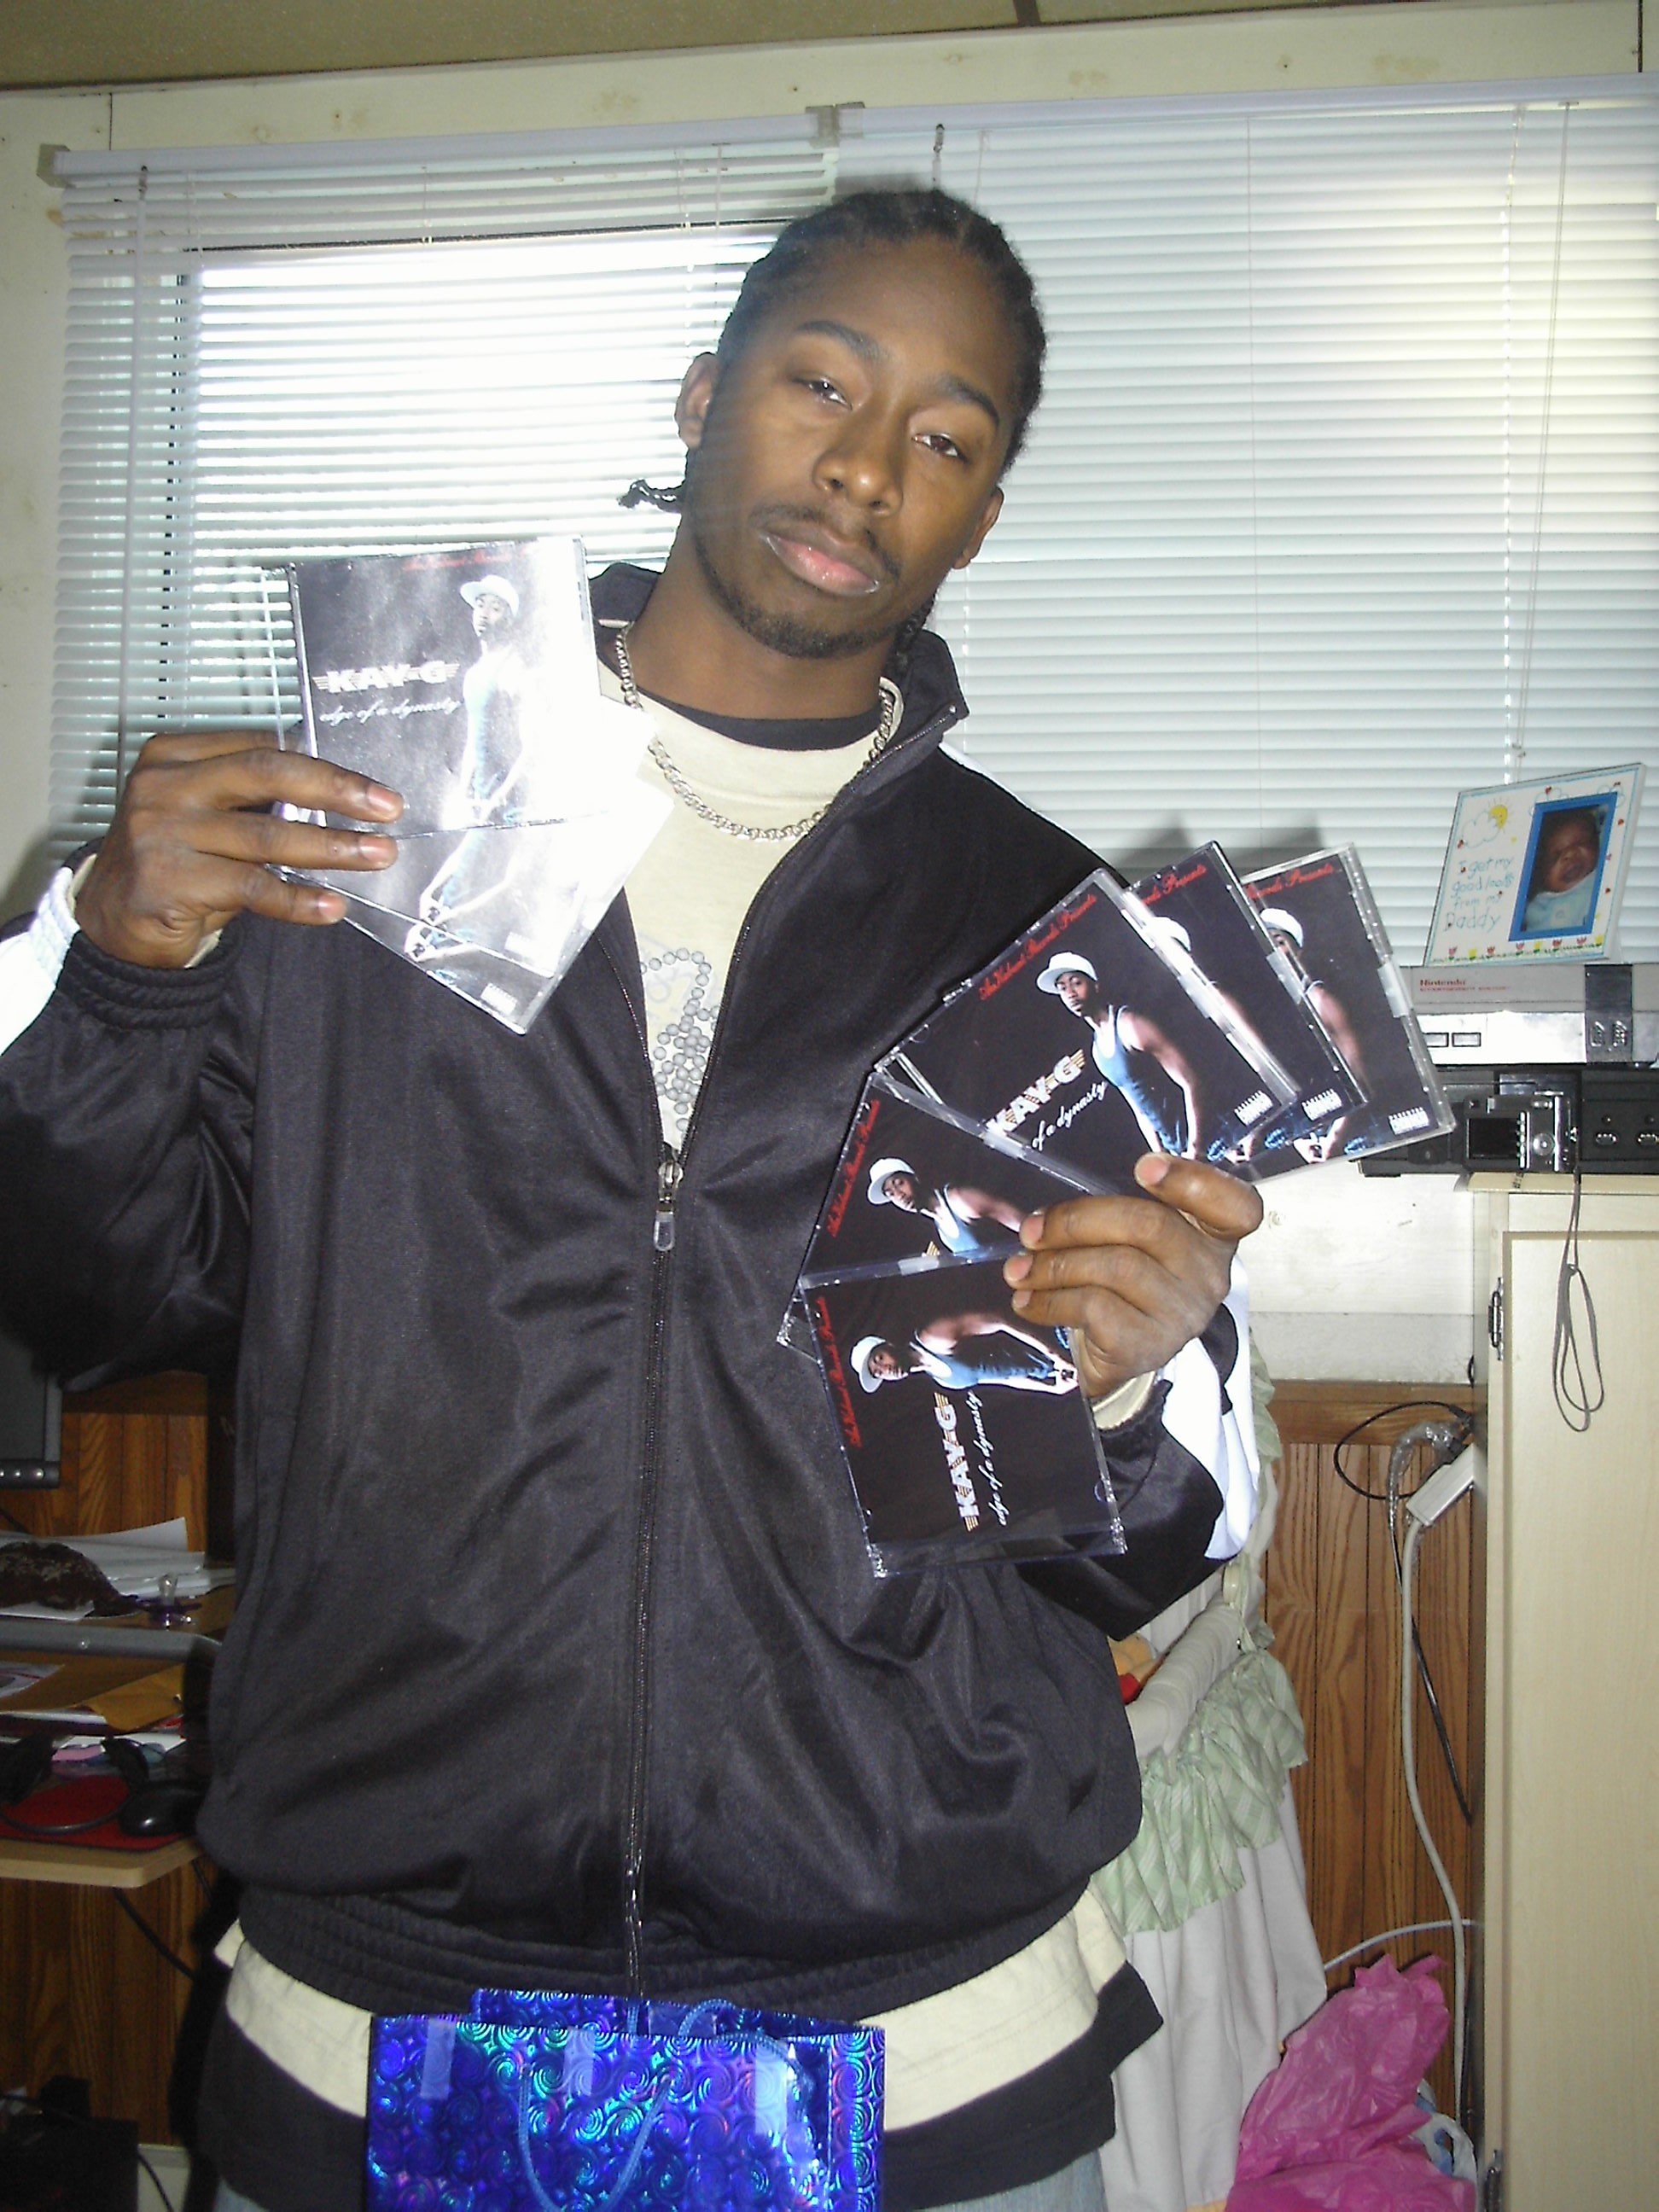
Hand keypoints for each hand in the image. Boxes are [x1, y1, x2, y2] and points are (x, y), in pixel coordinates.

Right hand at [75, 730, 403, 968]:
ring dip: (331, 848)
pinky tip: (330, 906)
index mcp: (176, 755)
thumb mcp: (207, 816)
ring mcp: (160, 831)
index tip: (371, 789)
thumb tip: (342, 796)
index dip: (323, 768)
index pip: (262, 748)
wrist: (114, 920)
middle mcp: (164, 785)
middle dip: (335, 791)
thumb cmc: (174, 862)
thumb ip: (255, 800)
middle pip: (266, 775)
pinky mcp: (167, 879)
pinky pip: (250, 887)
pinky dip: (297, 899)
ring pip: (265, 835)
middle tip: (385, 809)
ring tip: (376, 855)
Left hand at [1002, 1154, 1262, 1398]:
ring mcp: (1183, 1314)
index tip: (1144, 1166)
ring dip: (1054, 1265)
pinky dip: (1051, 1301)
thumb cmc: (1123, 1284)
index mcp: (1212, 1237)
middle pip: (1148, 1225)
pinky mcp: (1150, 1346)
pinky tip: (1027, 1301)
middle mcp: (1209, 1275)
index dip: (1195, 1181)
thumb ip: (1118, 1215)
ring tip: (1019, 1269)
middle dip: (1077, 1221)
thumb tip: (1047, 1215)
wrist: (1118, 1358)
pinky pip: (1094, 1307)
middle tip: (1032, 1230)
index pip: (1236, 1207)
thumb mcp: (1133, 1244)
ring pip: (1115, 1267)